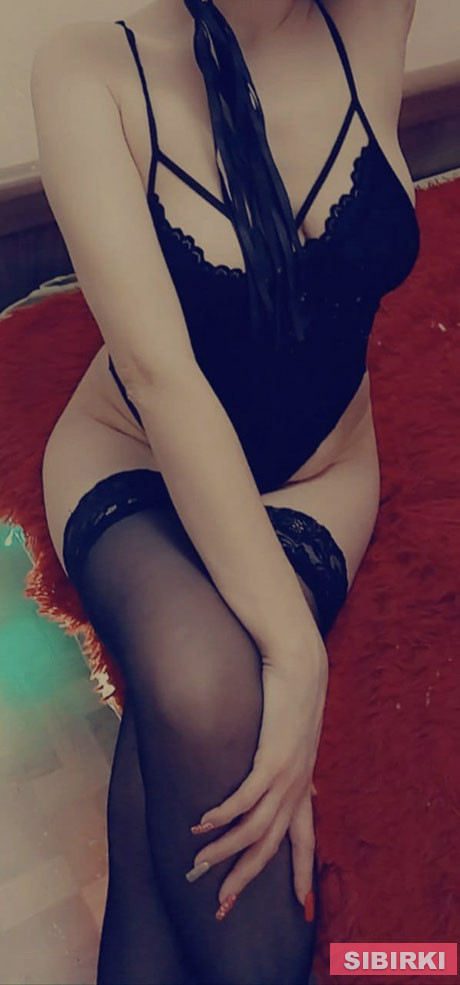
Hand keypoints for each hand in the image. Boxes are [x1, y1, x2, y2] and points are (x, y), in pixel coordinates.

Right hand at [187, 629, 328, 915]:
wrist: (298, 658)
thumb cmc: (290, 690)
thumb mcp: (297, 733)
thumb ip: (291, 760)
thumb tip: (300, 782)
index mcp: (303, 782)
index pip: (305, 837)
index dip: (302, 870)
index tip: (300, 902)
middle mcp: (297, 785)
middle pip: (271, 846)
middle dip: (245, 878)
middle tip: (220, 905)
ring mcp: (286, 774)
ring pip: (253, 830)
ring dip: (223, 851)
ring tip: (196, 866)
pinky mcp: (272, 757)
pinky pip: (244, 799)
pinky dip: (222, 816)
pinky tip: (202, 826)